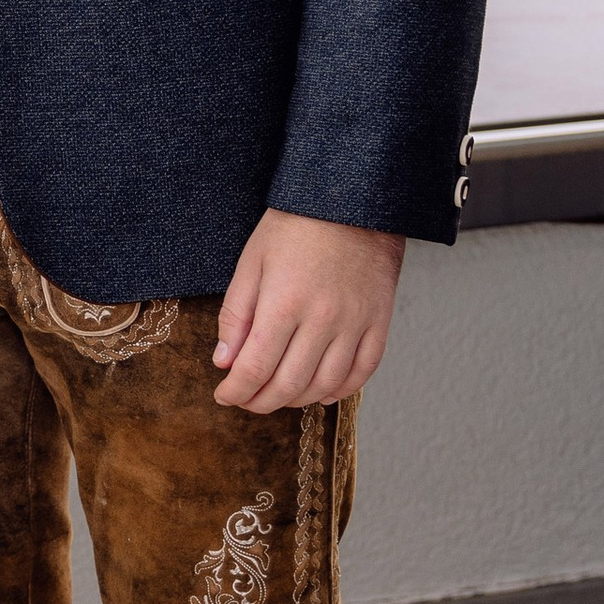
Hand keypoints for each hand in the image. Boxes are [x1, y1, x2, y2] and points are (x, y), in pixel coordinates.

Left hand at [213, 209, 402, 412]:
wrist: (351, 202)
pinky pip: (362, 372)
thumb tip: (224, 362)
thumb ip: (236, 316)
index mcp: (284, 303)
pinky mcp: (378, 322)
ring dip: (296, 400)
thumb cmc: (295, 227)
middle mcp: (322, 319)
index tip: (224, 395)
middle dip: (260, 402)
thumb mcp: (251, 263)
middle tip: (246, 400)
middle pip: (289, 384)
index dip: (236, 391)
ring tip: (277, 396)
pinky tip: (320, 392)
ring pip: (324, 385)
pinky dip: (340, 390)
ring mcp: (355, 323)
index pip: (255, 368)